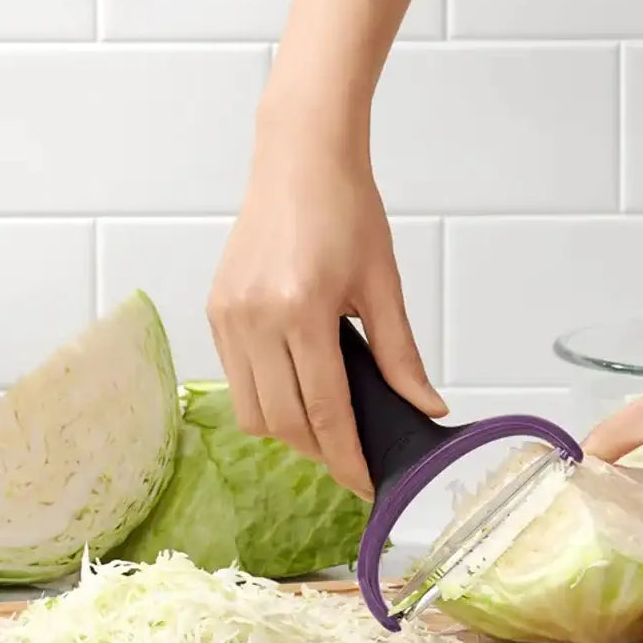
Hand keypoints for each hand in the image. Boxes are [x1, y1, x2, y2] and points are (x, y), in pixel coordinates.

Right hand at [206, 108, 446, 500]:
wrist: (300, 157)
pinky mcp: (215, 310)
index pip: (324, 412)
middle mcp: (254, 319)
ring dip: (289, 431)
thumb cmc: (348, 211)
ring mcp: (227, 316)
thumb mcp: (384, 285)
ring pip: (251, 412)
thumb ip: (402, 356)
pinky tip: (295, 387)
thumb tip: (428, 409)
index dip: (346, 458)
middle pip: (282, 423)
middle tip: (353, 456)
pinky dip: (266, 398)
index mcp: (301, 311)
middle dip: (320, 452)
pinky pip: (235, 381)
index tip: (366, 484)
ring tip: (324, 423)